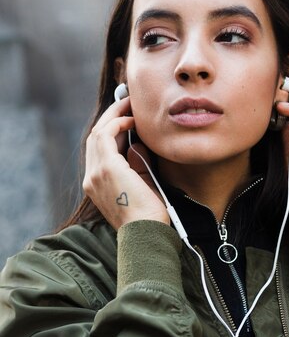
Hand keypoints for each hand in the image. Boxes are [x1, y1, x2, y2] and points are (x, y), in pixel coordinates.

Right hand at [83, 97, 168, 229]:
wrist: (146, 232)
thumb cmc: (148, 215)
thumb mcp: (141, 184)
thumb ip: (136, 164)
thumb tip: (137, 143)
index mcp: (98, 185)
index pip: (100, 151)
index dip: (111, 131)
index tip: (126, 120)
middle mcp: (91, 178)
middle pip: (95, 138)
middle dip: (111, 118)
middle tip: (127, 103)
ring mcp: (96, 173)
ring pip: (97, 133)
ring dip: (114, 116)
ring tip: (130, 104)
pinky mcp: (106, 168)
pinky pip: (105, 135)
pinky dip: (117, 123)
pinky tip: (132, 120)